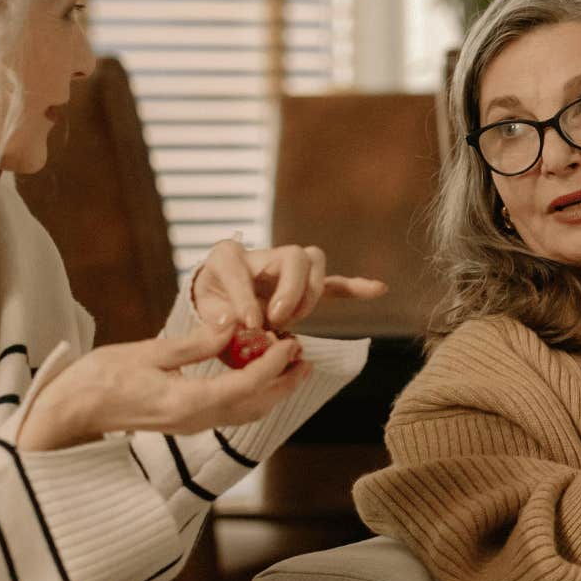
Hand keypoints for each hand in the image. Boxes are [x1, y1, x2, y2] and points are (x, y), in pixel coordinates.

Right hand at [17, 319, 309, 450]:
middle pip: (255, 406)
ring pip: (245, 413)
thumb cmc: (98, 379)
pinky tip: (253, 376)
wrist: (69, 414)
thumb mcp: (147, 352)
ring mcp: (189, 425)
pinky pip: (229, 412)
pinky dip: (250, 395)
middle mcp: (194, 420)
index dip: (274, 365)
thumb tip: (232, 325)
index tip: (291, 343)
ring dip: (272, 391)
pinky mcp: (183, 422)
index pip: (246, 385)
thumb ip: (194, 343)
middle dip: (284, 383)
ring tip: (289, 368)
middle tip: (305, 357)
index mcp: (187, 402)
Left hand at [191, 240, 387, 330]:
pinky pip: (333, 283)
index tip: (250, 326)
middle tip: (277, 319)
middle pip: (293, 255)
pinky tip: (378, 289)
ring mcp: (284, 268)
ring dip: (310, 294)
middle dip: (291, 290)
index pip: (239, 269)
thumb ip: (214, 322)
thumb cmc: (209, 308)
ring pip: (313, 262)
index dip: (245, 299)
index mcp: (226, 256)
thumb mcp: (202, 314)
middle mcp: (260, 254)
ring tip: (292, 320)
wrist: (214, 304)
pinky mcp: (302, 285)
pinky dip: (353, 287)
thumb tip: (235, 325)